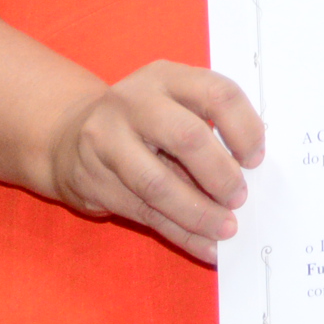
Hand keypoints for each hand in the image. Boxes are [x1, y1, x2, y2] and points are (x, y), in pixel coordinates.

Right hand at [41, 60, 264, 262]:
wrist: (68, 135)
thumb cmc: (141, 122)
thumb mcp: (173, 105)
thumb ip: (208, 128)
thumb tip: (251, 178)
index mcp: (167, 76)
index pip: (217, 93)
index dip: (244, 129)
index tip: (256, 160)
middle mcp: (134, 101)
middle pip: (187, 137)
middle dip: (220, 174)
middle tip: (239, 198)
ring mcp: (107, 140)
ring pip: (159, 184)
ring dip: (199, 214)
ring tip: (226, 228)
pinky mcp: (93, 179)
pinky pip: (144, 213)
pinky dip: (181, 234)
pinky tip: (205, 246)